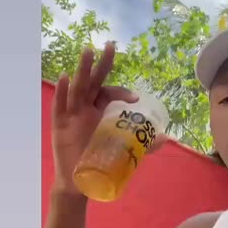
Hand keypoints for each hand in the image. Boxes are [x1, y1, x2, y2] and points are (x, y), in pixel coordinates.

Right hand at [51, 43, 139, 193]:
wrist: (78, 183)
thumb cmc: (98, 161)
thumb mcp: (124, 151)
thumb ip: (144, 144)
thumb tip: (168, 138)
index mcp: (99, 111)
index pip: (109, 93)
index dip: (122, 92)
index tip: (135, 100)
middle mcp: (85, 108)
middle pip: (93, 81)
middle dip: (102, 64)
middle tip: (111, 45)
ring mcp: (71, 114)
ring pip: (77, 87)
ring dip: (82, 69)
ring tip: (88, 51)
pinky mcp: (59, 124)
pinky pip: (60, 105)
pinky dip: (62, 91)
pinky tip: (65, 76)